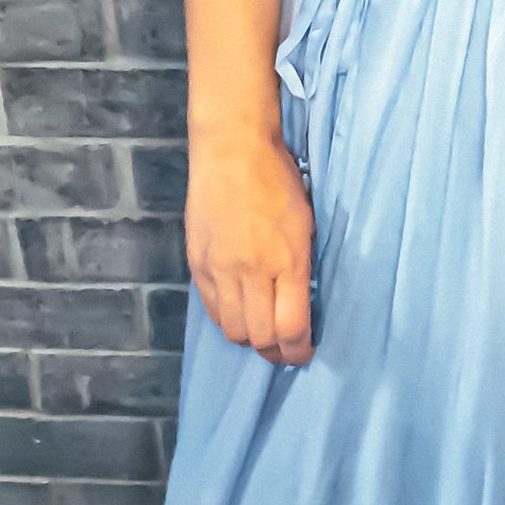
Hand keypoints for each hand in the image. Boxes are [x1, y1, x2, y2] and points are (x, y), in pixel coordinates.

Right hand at [184, 127, 315, 365]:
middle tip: (286, 351)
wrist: (232, 151)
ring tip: (263, 335)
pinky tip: (240, 313)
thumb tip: (302, 304)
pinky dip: (227, 320)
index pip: (291, 328)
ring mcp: (220, 269)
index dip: (299, 351)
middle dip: (276, 353)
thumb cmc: (278, 181)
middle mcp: (251, 271)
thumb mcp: (306, 223)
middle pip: (260, 337)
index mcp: (287, 261)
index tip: (305, 352)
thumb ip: (302, 267)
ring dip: (251, 339)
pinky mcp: (198, 264)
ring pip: (233, 330)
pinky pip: (212, 310)